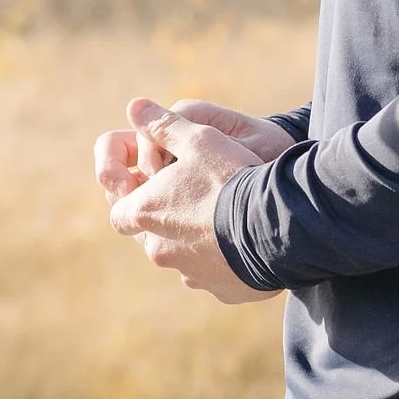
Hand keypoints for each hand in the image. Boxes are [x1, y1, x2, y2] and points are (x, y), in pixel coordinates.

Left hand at [98, 95, 269, 302]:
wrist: (278, 225)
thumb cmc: (231, 176)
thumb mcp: (196, 138)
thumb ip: (162, 125)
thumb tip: (134, 108)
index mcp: (146, 214)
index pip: (119, 212)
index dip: (131, 197)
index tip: (150, 184)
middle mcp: (161, 250)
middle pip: (151, 236)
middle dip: (166, 218)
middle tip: (191, 197)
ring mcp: (191, 274)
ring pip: (183, 257)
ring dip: (194, 239)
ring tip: (222, 217)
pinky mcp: (221, 290)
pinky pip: (214, 274)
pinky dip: (221, 259)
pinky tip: (242, 240)